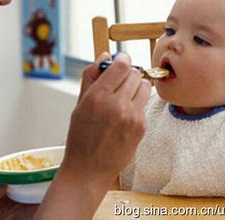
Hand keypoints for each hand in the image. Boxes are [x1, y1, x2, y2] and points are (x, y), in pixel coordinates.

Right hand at [64, 52, 150, 184]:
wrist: (89, 169)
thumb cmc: (80, 137)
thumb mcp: (79, 104)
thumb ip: (91, 76)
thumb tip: (105, 55)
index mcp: (97, 96)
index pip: (122, 65)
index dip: (122, 59)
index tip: (121, 61)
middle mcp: (116, 105)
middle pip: (135, 73)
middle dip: (128, 74)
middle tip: (120, 82)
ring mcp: (131, 116)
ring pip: (144, 86)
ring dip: (136, 86)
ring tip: (124, 96)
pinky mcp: (141, 127)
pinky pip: (144, 104)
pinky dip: (136, 104)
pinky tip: (124, 115)